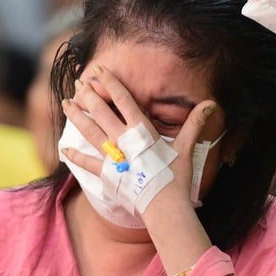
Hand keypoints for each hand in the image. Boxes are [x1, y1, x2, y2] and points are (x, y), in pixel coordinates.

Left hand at [60, 64, 216, 215]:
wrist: (163, 205)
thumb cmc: (176, 176)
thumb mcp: (187, 147)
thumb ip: (195, 123)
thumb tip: (211, 104)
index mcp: (141, 129)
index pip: (123, 99)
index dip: (110, 83)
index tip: (99, 70)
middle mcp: (122, 139)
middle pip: (100, 111)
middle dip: (88, 95)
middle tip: (78, 83)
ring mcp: (111, 156)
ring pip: (89, 131)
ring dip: (76, 116)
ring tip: (66, 104)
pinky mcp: (105, 173)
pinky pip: (86, 162)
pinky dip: (74, 156)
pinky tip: (64, 149)